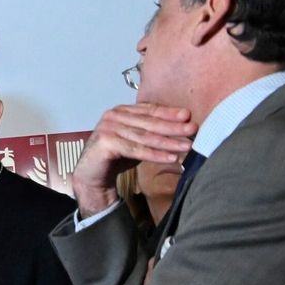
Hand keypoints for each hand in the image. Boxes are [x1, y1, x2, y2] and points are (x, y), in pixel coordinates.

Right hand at [71, 104, 195, 217]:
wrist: (92, 175)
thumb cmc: (116, 156)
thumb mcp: (136, 140)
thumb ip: (151, 132)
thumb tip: (183, 128)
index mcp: (121, 111)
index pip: (149, 110)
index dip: (169, 113)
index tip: (188, 116)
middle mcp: (113, 116)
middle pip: (149, 122)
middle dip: (173, 127)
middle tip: (192, 129)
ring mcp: (107, 128)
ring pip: (144, 136)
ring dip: (167, 142)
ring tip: (186, 146)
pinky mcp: (105, 142)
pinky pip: (135, 149)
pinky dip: (154, 155)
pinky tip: (170, 158)